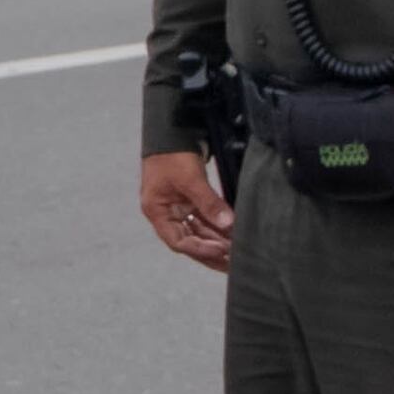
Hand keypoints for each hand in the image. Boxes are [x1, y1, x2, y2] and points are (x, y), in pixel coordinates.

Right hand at [139, 148, 231, 273]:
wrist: (171, 129)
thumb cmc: (173, 154)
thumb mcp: (190, 178)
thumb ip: (209, 202)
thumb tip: (228, 224)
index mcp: (157, 211)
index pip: (178, 240)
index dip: (200, 249)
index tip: (221, 251)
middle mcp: (166, 213)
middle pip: (189, 240)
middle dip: (210, 252)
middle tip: (232, 264)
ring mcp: (178, 207)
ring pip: (199, 231)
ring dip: (216, 241)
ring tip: (236, 253)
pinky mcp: (190, 200)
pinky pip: (204, 219)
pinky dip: (217, 228)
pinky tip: (232, 235)